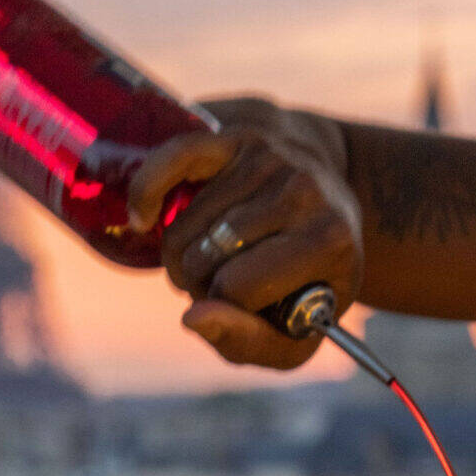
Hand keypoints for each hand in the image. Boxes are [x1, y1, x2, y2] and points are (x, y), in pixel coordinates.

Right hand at [126, 97, 363, 369]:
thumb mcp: (297, 331)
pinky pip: (173, 158)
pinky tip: (142, 217)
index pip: (237, 288)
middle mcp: (304, 190)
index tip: (235, 304)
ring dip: (178, 251)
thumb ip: (248, 343)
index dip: (221, 306)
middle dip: (196, 280)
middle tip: (216, 279)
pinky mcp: (237, 133)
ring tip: (205, 255)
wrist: (334, 199)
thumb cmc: (306, 275)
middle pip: (205, 256)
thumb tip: (192, 317)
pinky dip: (147, 191)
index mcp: (330, 240)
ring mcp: (269, 157)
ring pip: (184, 224)